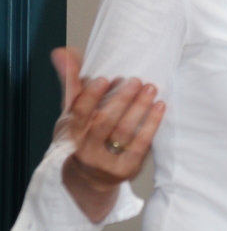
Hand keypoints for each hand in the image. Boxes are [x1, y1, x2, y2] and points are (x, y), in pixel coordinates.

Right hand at [51, 46, 164, 221]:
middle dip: (121, 99)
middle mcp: (86, 150)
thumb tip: (62, 51)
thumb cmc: (81, 137)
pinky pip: (141, 145)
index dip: (90, 95)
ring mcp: (106, 162)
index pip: (79, 113)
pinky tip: (159, 107)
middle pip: (104, 122)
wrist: (88, 179)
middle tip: (135, 80)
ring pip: (124, 132)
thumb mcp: (72, 113)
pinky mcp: (126, 169)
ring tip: (150, 88)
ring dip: (139, 108)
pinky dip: (151, 124)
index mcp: (70, 133)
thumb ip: (71, 81)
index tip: (105, 79)